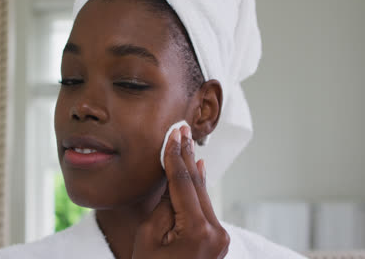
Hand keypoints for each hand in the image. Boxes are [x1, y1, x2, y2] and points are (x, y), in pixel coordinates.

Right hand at [132, 126, 229, 258]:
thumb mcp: (149, 236)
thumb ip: (166, 205)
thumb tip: (175, 179)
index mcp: (197, 232)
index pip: (183, 183)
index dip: (175, 156)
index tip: (173, 134)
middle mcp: (216, 233)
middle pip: (197, 185)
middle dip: (186, 156)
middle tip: (181, 130)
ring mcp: (220, 238)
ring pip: (202, 194)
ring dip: (192, 169)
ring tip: (186, 143)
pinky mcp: (217, 240)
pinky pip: (205, 207)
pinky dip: (197, 188)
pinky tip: (197, 169)